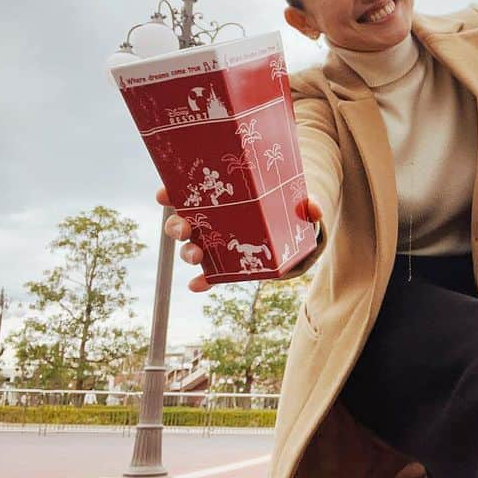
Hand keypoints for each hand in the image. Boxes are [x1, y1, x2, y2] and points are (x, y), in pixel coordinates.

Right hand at [155, 186, 322, 292]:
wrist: (293, 231)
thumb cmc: (285, 207)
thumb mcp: (296, 200)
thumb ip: (306, 203)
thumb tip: (313, 208)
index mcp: (218, 198)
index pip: (188, 192)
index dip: (172, 192)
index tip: (164, 193)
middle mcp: (210, 220)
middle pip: (182, 222)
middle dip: (176, 226)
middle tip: (183, 227)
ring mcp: (215, 244)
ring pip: (190, 247)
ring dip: (186, 252)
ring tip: (194, 255)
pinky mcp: (226, 265)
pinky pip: (209, 275)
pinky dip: (202, 281)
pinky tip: (197, 286)